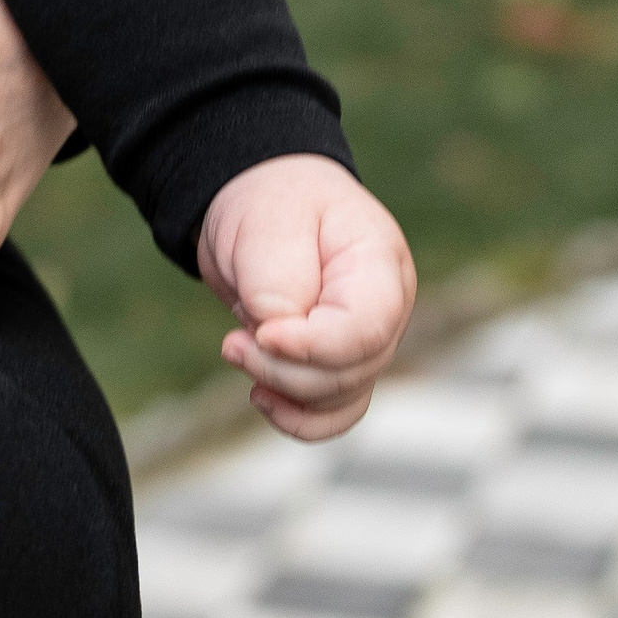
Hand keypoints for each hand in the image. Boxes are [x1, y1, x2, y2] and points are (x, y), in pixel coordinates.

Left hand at [198, 156, 416, 440]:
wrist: (260, 200)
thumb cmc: (270, 203)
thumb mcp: (268, 225)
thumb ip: (277, 284)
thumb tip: (277, 337)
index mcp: (380, 265)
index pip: (366, 330)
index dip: (313, 347)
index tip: (262, 334)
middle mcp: (385, 310)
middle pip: (350, 372)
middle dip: (282, 369)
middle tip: (232, 342)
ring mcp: (365, 341)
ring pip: (339, 397)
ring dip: (282, 389)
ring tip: (235, 349)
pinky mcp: (338, 362)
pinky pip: (333, 411)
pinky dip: (297, 417)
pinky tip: (261, 398)